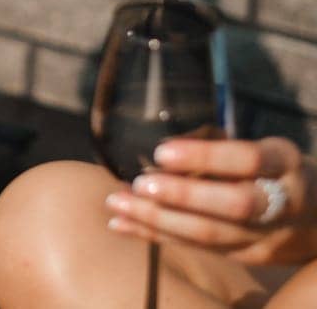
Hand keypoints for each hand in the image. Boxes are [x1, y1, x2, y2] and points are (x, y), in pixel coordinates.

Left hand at [106, 136, 316, 266]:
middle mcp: (283, 202)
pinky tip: (121, 224)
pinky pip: (199, 249)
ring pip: (212, 234)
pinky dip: (156, 236)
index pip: (248, 159)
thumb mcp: (263, 148)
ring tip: (116, 203)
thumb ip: (222, 146)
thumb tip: (158, 143)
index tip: (162, 151)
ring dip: (157, 220)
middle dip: (182, 196)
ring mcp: (268, 236)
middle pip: (234, 205)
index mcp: (284, 163)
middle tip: (138, 184)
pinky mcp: (250, 257)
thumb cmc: (276, 170)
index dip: (205, 156)